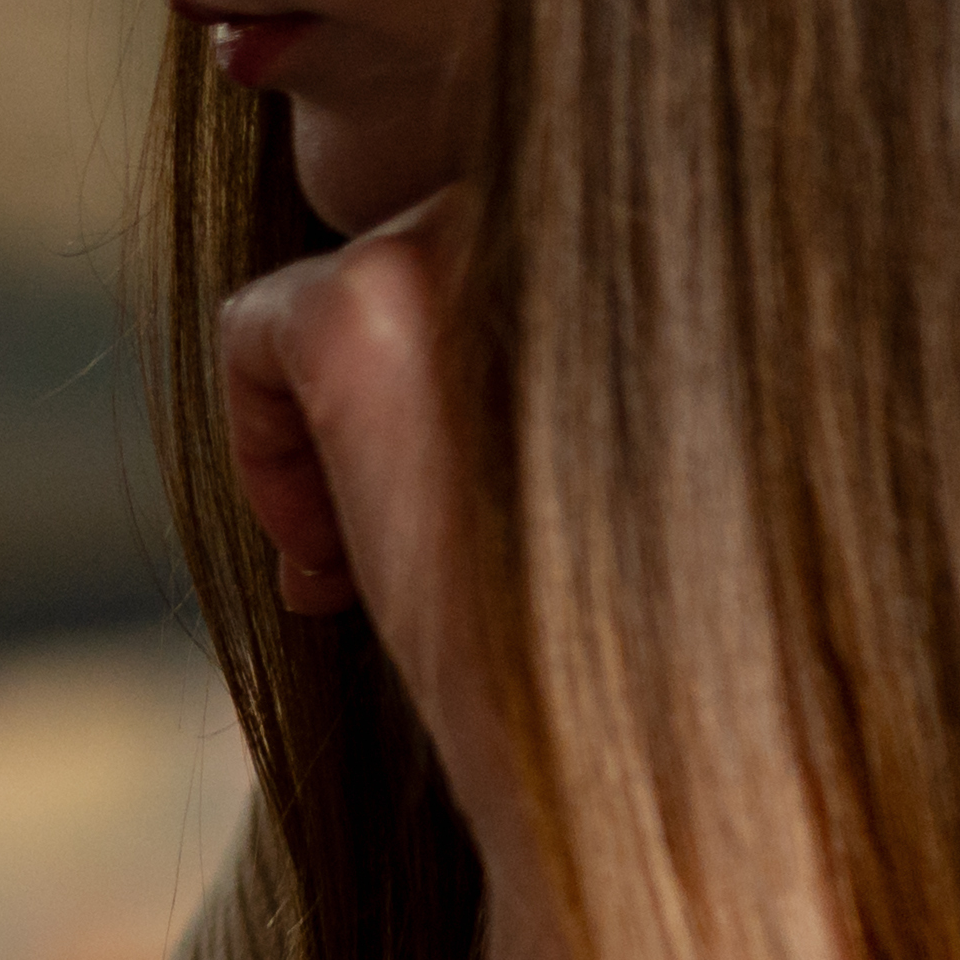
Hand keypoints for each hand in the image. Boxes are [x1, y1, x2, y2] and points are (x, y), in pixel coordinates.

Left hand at [209, 206, 666, 959]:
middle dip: (388, 402)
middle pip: (422, 243)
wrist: (679, 764)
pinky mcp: (368, 303)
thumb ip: (601, 329)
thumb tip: (489, 262)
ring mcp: (486, 231)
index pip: (520, 221)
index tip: (478, 504)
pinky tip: (333, 573)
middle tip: (401, 557)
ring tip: (380, 572)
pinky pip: (249, 331)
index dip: (473, 371)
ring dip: (332, 435)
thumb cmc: (687, 625)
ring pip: (341, 283)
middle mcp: (611, 194)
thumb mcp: (662, 437)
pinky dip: (257, 449)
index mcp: (710, 214)